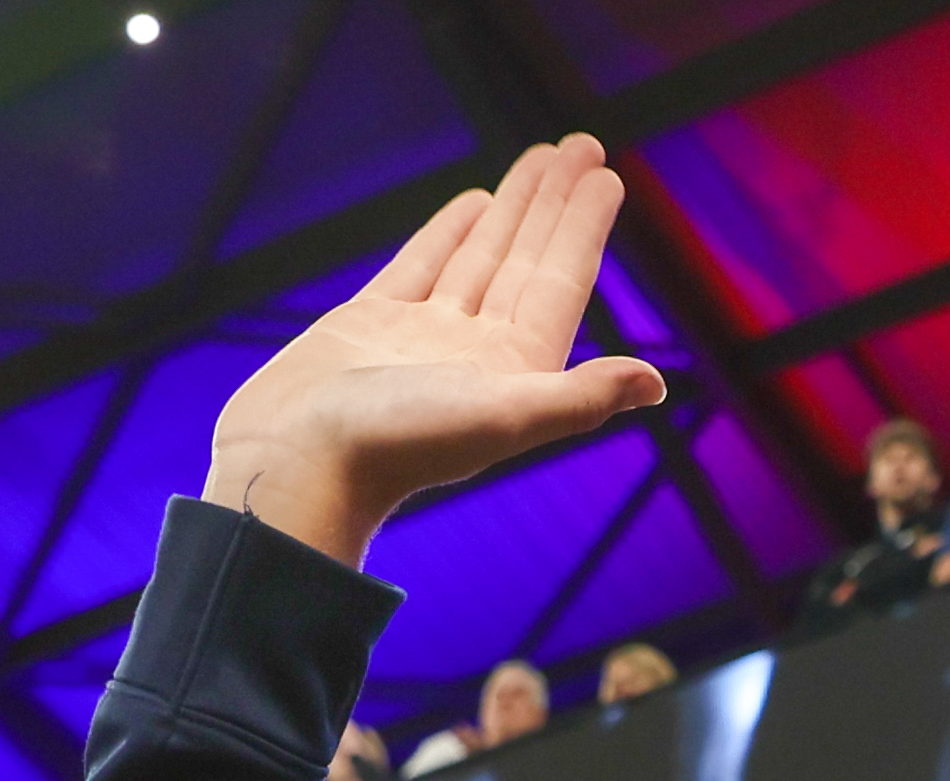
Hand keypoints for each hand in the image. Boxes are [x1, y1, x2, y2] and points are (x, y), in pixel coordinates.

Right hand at [203, 134, 666, 565]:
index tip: (608, 177)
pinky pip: (422, 266)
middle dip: (555, 204)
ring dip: (512, 209)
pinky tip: (474, 204)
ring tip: (539, 159)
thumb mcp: (501, 416)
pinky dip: (448, 234)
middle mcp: (473, 353)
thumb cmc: (396, 447)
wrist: (294, 466)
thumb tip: (654, 384)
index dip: (584, 228)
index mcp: (513, 371)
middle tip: (583, 144)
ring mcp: (421, 338)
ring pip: (479, 257)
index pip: (560, 281)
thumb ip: (578, 398)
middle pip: (527, 260)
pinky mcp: (369, 327)